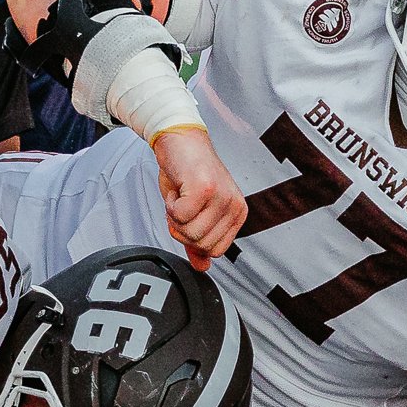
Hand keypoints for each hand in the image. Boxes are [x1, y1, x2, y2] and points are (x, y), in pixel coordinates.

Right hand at [152, 127, 245, 270]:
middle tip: (182, 206)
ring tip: (180, 197)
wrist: (179, 140)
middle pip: (202, 244)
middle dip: (182, 229)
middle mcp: (234, 205)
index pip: (216, 251)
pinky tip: (177, 190)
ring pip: (191, 233)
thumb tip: (202, 266)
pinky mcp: (205, 189)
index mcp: (237, 213)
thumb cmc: (187, 172)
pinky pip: (181, 217)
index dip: (194, 240)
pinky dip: (170, 206)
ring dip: (175, 217)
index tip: (190, 218)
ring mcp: (221, 197)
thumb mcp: (194, 212)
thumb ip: (198, 240)